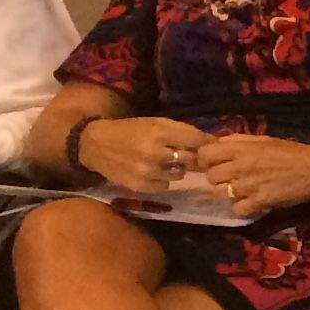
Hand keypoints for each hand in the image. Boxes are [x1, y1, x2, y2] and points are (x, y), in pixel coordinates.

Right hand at [75, 115, 210, 194]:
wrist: (96, 145)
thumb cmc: (130, 131)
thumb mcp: (155, 123)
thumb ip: (182, 131)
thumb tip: (212, 142)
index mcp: (160, 131)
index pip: (197, 140)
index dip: (204, 144)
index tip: (206, 147)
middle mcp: (155, 152)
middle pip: (191, 159)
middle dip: (189, 157)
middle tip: (179, 154)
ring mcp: (147, 171)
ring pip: (179, 175)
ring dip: (174, 169)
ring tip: (159, 161)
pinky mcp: (140, 186)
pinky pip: (165, 186)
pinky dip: (161, 180)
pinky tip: (148, 171)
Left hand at [182, 132, 309, 219]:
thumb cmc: (289, 152)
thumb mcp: (262, 139)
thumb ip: (237, 141)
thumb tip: (215, 143)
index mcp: (240, 148)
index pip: (205, 155)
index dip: (206, 160)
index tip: (214, 163)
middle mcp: (240, 166)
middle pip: (211, 176)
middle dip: (218, 178)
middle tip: (232, 179)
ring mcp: (249, 185)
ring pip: (222, 194)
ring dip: (229, 193)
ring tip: (243, 191)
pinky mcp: (260, 202)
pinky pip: (238, 209)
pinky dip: (243, 207)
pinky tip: (253, 202)